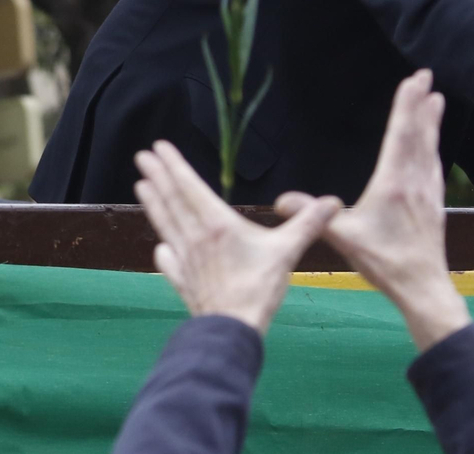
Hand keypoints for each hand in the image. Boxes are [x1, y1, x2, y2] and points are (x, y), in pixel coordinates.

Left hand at [134, 140, 340, 334]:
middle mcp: (194, 235)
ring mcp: (183, 257)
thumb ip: (307, 224)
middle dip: (157, 176)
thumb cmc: (259, 287)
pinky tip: (160, 246)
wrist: (233, 326)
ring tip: (140, 185)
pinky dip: (162, 247)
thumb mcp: (287, 251)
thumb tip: (332, 202)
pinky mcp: (180, 278)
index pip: (190, 187)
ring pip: (164, 223)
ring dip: (152, 202)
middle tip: (142, 157)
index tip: (158, 147)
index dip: (174, 166)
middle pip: (172, 200)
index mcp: (216, 224)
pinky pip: (167, 258)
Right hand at [276, 69, 470, 351]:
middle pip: (419, 135)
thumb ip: (311, 216)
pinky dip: (432, 148)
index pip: (400, 135)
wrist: (423, 287)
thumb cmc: (383, 261)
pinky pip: (434, 167)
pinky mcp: (433, 206)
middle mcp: (414, 182)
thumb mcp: (341, 237)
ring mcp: (427, 194)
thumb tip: (278, 200)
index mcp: (393, 183)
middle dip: (421, 104)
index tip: (414, 80)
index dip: (406, 106)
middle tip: (426, 76)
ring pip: (430, 149)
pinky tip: (432, 149)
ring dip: (431, 123)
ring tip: (436, 101)